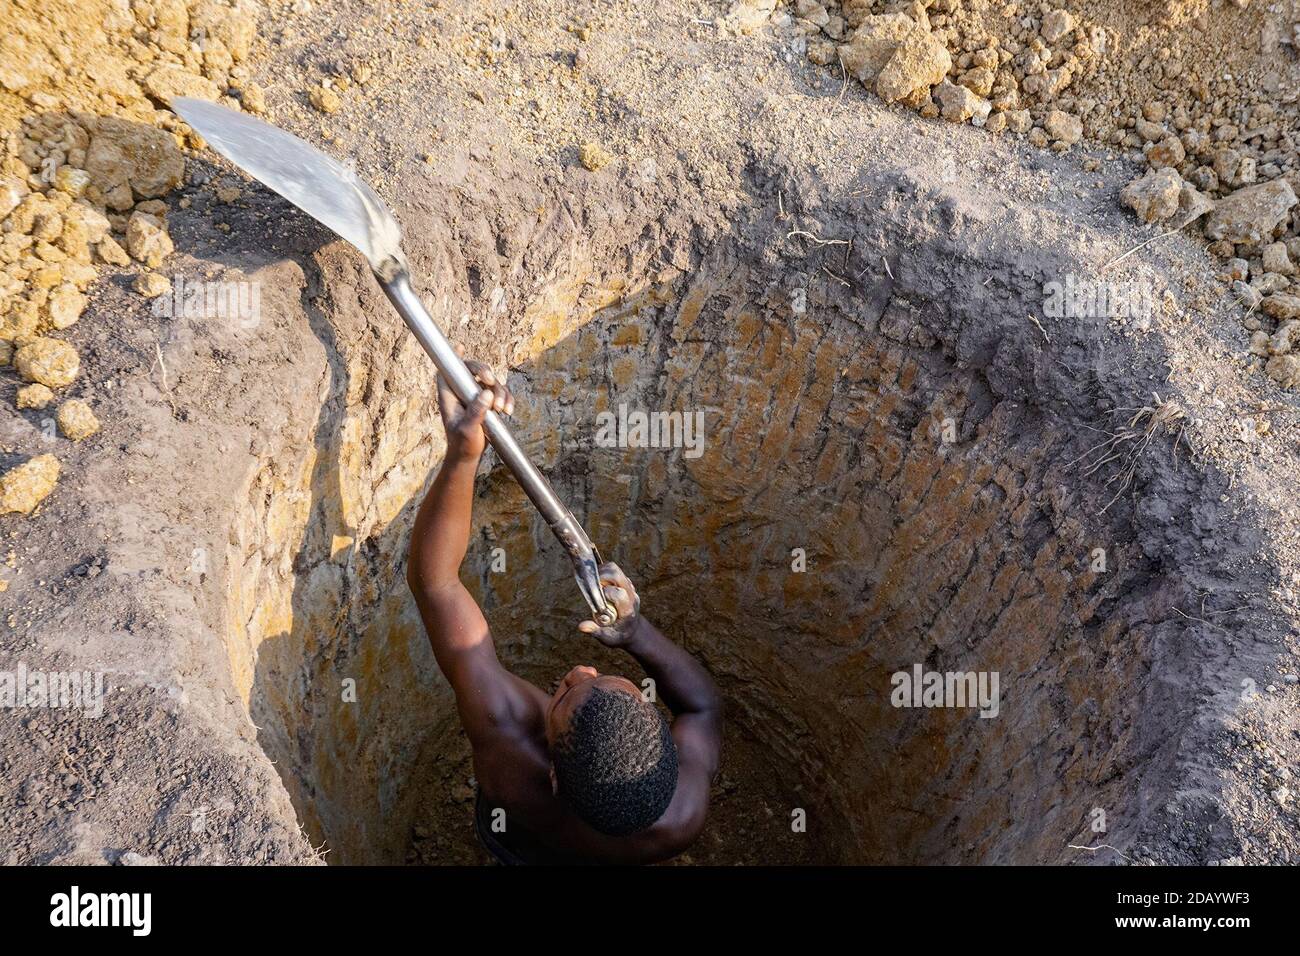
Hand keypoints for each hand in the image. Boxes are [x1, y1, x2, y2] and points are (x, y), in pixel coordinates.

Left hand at [436, 345, 513, 461]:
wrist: (469, 456)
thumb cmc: (462, 444)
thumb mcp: (467, 430)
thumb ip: (475, 412)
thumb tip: (487, 393)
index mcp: (450, 396)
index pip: (447, 372)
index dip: (452, 358)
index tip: (460, 347)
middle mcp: (462, 393)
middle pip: (472, 370)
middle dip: (484, 371)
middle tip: (491, 380)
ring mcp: (476, 397)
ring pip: (491, 382)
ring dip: (501, 392)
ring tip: (501, 410)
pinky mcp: (488, 404)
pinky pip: (501, 394)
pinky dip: (508, 400)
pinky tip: (509, 411)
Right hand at [577, 562, 641, 646]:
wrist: (633, 630)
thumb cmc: (619, 635)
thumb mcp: (608, 638)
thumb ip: (595, 631)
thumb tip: (582, 626)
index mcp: (627, 609)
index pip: (618, 593)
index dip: (605, 594)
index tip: (597, 603)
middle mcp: (630, 594)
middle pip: (616, 574)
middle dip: (601, 578)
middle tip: (594, 588)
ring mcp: (628, 587)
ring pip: (614, 568)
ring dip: (601, 573)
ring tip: (595, 586)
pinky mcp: (624, 583)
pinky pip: (613, 570)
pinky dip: (602, 574)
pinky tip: (598, 586)